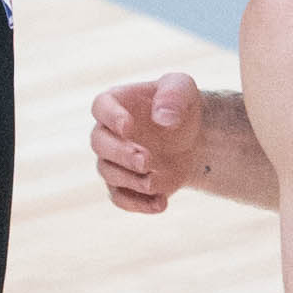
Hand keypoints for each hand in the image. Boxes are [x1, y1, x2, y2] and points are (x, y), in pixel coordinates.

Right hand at [89, 71, 203, 214]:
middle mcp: (108, 133)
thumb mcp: (183, 87)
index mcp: (115, 103)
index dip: (111, 118)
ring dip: (131, 181)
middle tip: (146, 160)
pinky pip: (120, 198)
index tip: (128, 126)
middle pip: (99, 144)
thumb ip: (173, 95)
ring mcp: (114, 161)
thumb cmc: (181, 104)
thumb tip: (163, 119)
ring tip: (156, 182)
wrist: (193, 135)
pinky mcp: (126, 184)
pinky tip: (161, 204)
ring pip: (109, 174)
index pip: (101, 107)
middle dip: (121, 154)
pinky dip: (138, 204)